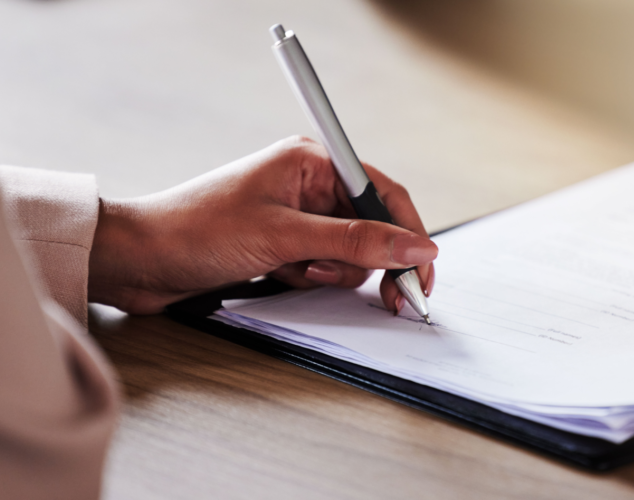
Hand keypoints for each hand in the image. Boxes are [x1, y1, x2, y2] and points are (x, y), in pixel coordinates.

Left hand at [88, 136, 436, 314]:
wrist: (140, 260)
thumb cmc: (198, 230)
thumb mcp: (284, 236)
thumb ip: (355, 242)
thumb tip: (415, 247)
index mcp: (312, 162)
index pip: (382, 192)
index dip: (408, 232)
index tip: (422, 270)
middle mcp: (308, 184)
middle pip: (369, 226)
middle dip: (363, 260)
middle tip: (377, 292)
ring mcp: (296, 216)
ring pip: (347, 252)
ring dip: (329, 271)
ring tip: (293, 271)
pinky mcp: (283, 243)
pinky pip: (321, 266)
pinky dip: (309, 278)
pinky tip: (278, 275)